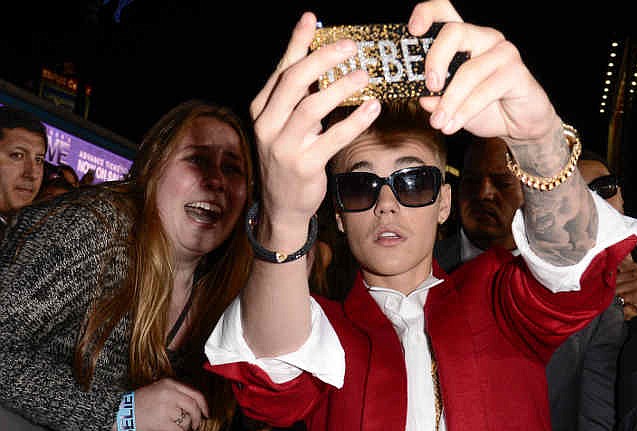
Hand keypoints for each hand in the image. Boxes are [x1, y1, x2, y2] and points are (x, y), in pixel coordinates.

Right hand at [131, 378, 208, 430]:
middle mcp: (170, 394)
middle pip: (193, 406)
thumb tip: (193, 403)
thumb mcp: (158, 388)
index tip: (206, 413)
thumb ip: (175, 392)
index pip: (195, 393)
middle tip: (196, 425)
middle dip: (198, 418)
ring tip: (180, 428)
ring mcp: (165, 407)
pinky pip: (178, 430)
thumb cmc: (140, 401)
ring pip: (186, 419)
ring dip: (185, 427)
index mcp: (170, 384)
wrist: (122, 411)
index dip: (204, 405)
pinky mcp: (161, 421)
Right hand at [250, 12, 380, 241]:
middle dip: (323, 59)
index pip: (281, 69)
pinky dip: (355, 120)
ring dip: (341, 88)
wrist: (283, 205)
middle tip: (350, 46)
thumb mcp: (284, 123)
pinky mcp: (304, 166)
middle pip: (294, 82)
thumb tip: (316, 56)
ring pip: (312, 107)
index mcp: (262, 109)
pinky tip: (373, 107)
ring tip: (365, 76)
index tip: (312, 18)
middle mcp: (268, 125)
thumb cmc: (289, 156)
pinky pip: (333, 138)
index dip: (298, 42)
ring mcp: (284, 147)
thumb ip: (297, 94)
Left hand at [408, 0, 557, 140]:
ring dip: (450, 101)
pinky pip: (484, 91)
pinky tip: (453, 124)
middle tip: (429, 87)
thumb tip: (421, 96)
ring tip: (439, 122)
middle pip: (454, 32)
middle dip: (435, 59)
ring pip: (468, 70)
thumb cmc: (485, 108)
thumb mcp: (451, 105)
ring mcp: (502, 52)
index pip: (445, 13)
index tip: (413, 30)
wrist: (518, 125)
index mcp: (464, 40)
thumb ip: (435, 97)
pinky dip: (465, 110)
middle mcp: (483, 38)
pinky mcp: (516, 72)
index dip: (428, 14)